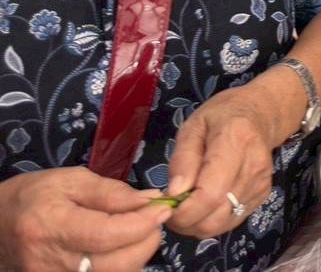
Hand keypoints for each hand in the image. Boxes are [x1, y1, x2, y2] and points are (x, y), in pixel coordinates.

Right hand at [0, 167, 170, 271]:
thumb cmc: (33, 196)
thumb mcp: (70, 180)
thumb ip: (111, 192)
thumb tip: (151, 200)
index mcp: (51, 226)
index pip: (107, 235)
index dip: (142, 223)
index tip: (164, 208)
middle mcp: (50, 262)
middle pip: (115, 264)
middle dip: (146, 240)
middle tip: (155, 219)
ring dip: (137, 255)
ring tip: (138, 231)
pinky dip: (120, 266)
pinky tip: (122, 248)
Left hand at [166, 84, 283, 238]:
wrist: (261, 113)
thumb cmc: (221, 116)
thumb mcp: (192, 127)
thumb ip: (182, 160)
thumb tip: (174, 194)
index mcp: (235, 141)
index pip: (210, 194)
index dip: (183, 211)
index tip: (166, 205)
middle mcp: (254, 166)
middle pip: (215, 216)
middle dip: (185, 222)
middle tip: (171, 207)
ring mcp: (261, 183)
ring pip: (221, 224)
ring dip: (196, 223)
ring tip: (186, 204)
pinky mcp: (262, 195)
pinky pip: (230, 221)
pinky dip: (211, 220)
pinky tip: (204, 202)